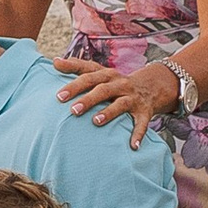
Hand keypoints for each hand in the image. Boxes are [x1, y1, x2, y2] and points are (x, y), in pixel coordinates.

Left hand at [51, 53, 182, 142]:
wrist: (151, 86)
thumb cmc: (115, 81)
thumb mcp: (98, 71)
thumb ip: (76, 66)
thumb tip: (55, 61)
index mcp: (106, 75)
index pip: (88, 77)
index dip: (74, 86)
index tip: (58, 96)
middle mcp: (120, 84)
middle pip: (103, 90)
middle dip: (88, 99)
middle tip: (72, 110)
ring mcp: (132, 98)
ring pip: (121, 104)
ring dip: (109, 112)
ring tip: (96, 122)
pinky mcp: (144, 111)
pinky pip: (142, 123)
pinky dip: (138, 134)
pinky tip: (133, 146)